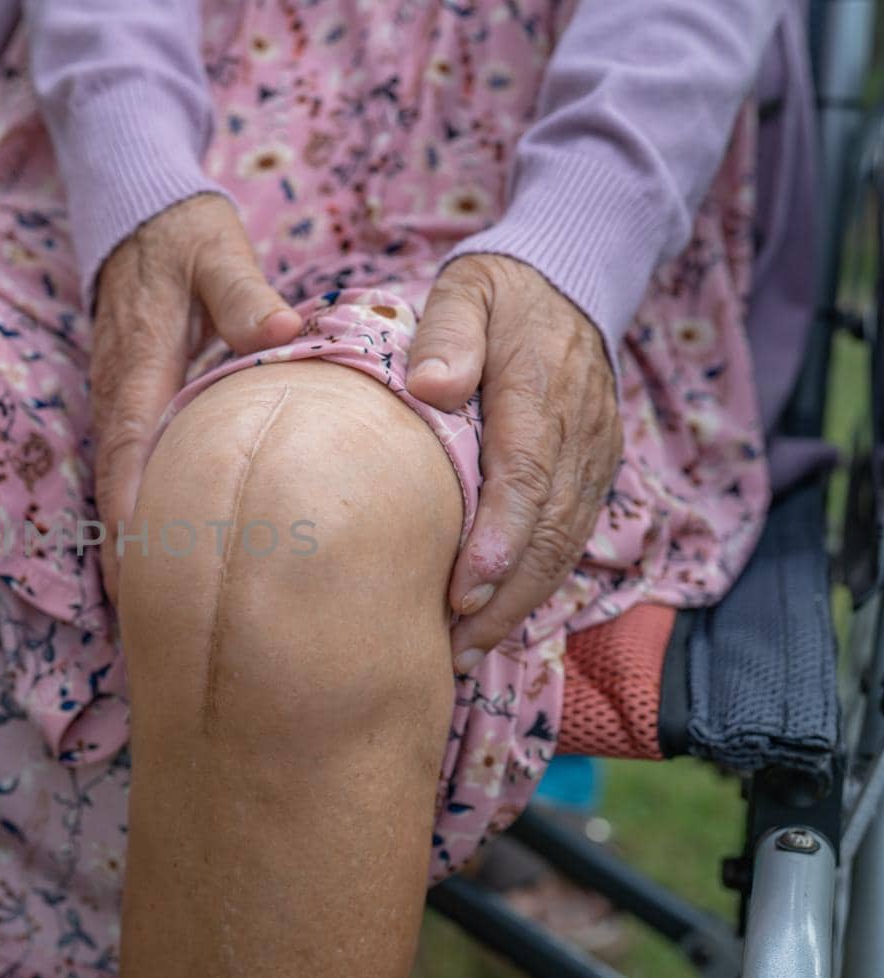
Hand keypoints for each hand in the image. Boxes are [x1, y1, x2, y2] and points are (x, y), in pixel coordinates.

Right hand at [91, 193, 301, 600]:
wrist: (139, 210)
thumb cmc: (183, 233)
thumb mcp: (217, 249)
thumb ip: (244, 292)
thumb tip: (284, 332)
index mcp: (140, 366)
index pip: (128, 452)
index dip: (132, 513)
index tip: (141, 568)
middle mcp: (120, 391)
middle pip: (117, 484)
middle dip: (126, 549)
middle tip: (148, 616)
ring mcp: (121, 397)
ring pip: (121, 479)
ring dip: (131, 535)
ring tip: (151, 603)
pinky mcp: (132, 398)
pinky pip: (131, 462)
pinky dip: (140, 505)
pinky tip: (164, 542)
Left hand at [406, 254, 620, 670]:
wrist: (573, 282)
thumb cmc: (502, 293)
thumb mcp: (468, 290)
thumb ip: (449, 332)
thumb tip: (430, 387)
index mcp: (540, 394)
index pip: (526, 477)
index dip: (499, 539)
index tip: (465, 588)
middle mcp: (577, 436)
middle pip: (549, 531)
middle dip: (504, 597)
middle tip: (454, 647)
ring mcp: (591, 458)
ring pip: (563, 546)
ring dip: (519, 603)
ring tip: (466, 651)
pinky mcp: (591, 473)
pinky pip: (570, 538)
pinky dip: (534, 584)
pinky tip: (495, 618)